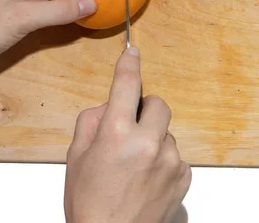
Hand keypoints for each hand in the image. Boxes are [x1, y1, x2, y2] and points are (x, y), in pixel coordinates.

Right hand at [64, 47, 191, 222]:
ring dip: (153, 139)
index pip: (126, 85)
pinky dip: (163, 160)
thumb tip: (110, 106)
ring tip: (135, 166)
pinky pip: (176, 155)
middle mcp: (149, 144)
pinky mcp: (183, 177)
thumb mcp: (75, 158)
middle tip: (131, 127)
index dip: (129, 65)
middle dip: (145, 109)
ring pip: (167, 132)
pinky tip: (147, 179)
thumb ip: (92, 122)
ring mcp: (170, 161)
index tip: (132, 54)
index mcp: (117, 134)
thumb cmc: (89, 205)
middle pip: (158, 104)